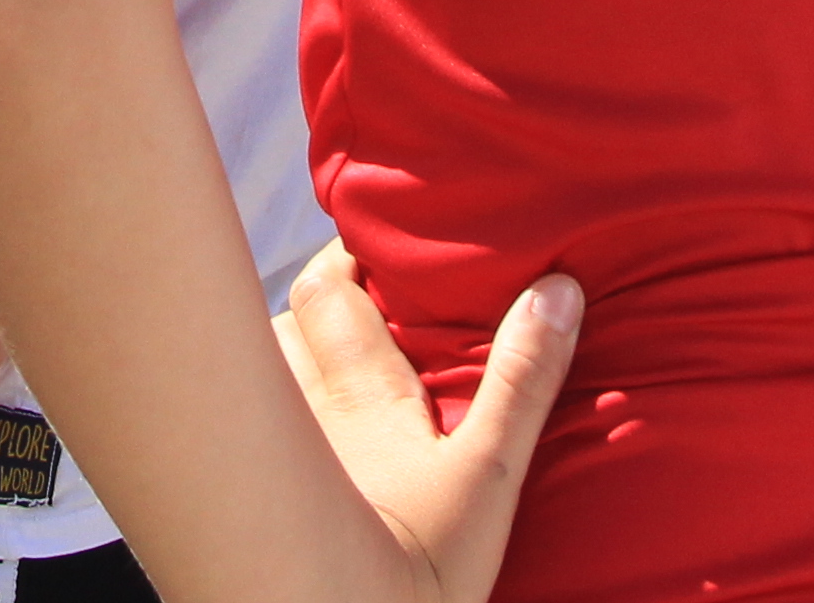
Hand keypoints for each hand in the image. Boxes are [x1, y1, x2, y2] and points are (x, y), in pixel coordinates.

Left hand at [275, 241, 583, 602]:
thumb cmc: (416, 562)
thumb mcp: (488, 473)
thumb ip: (520, 381)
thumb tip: (556, 288)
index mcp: (357, 391)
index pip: (328, 289)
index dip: (348, 260)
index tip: (383, 251)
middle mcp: (303, 409)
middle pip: (283, 323)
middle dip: (317, 307)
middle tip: (364, 304)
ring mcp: (278, 453)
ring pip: (264, 372)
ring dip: (290, 356)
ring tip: (337, 365)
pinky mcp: (260, 498)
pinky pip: (257, 431)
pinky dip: (278, 414)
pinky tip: (309, 437)